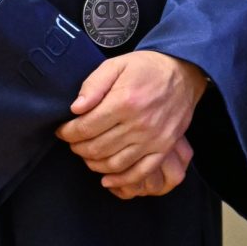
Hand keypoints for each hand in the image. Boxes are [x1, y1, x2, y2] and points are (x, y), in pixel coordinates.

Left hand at [56, 50, 208, 197]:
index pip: (85, 128)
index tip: (62, 131)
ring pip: (114, 164)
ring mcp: (153, 139)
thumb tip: (76, 108)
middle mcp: (139, 124)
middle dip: (77, 148)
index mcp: (125, 101)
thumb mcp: (116, 65)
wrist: (184, 73)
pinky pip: (140, 173)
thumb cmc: (147, 68)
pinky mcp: (164, 148)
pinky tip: (107, 179)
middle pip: (97, 148)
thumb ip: (93, 85)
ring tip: (86, 155)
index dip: (68, 133)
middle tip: (73, 142)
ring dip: (93, 164)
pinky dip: (121, 180)